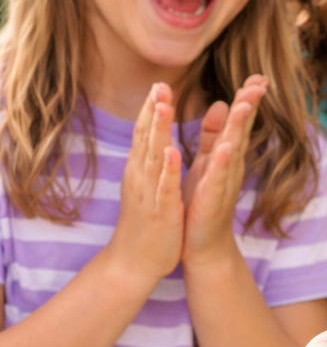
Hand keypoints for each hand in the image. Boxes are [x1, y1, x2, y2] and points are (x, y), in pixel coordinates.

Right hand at [107, 83, 183, 286]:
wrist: (133, 262)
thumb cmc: (145, 222)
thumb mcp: (148, 186)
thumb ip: (153, 160)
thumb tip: (156, 139)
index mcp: (141, 171)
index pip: (144, 135)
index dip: (151, 109)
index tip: (159, 84)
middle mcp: (141, 177)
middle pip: (146, 139)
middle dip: (153, 111)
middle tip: (159, 84)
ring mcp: (149, 194)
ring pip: (153, 158)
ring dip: (159, 132)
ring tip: (165, 106)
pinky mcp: (161, 212)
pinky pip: (165, 188)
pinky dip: (168, 170)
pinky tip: (173, 153)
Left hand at [181, 76, 266, 267]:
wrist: (201, 246)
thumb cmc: (202, 203)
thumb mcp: (208, 162)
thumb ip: (214, 134)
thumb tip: (223, 103)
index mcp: (225, 155)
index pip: (239, 122)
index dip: (248, 99)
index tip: (258, 75)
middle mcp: (230, 167)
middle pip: (242, 130)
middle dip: (251, 106)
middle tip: (261, 82)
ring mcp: (223, 183)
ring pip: (233, 150)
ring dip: (240, 128)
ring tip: (245, 104)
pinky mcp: (212, 200)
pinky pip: (218, 178)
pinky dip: (222, 163)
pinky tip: (226, 147)